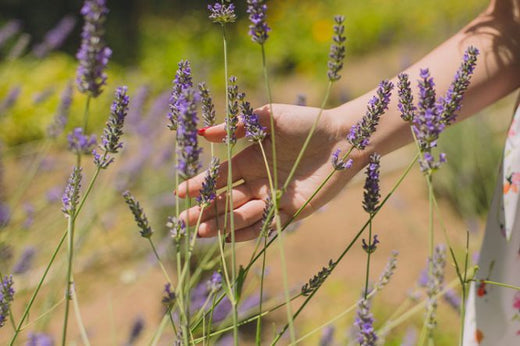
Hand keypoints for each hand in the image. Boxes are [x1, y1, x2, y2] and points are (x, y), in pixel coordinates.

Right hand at [177, 103, 365, 240]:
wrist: (343, 137)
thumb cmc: (306, 123)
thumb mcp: (268, 118)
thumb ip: (238, 126)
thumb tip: (203, 134)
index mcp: (250, 160)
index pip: (219, 177)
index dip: (199, 185)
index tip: (179, 194)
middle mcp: (259, 181)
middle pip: (226, 200)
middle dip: (204, 211)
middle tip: (183, 222)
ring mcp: (274, 197)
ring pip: (243, 215)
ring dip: (222, 223)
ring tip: (203, 231)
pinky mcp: (293, 211)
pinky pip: (268, 225)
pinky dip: (249, 231)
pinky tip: (230, 237)